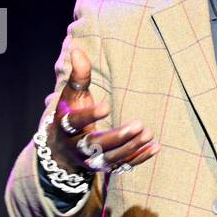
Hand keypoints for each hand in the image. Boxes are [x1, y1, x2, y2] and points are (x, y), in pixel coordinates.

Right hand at [51, 47, 159, 171]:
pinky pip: (123, 166)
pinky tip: (155, 147)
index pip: (75, 122)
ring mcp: (91, 160)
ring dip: (131, 147)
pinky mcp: (105, 167)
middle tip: (139, 125)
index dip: (90, 116)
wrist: (61, 150)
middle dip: (118, 137)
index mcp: (66, 126)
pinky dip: (139, 159)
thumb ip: (78, 76)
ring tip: (149, 133)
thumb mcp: (71, 96)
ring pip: (111, 158)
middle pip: (96, 145)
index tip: (107, 107)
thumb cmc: (70, 114)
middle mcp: (77, 146)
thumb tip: (77, 49)